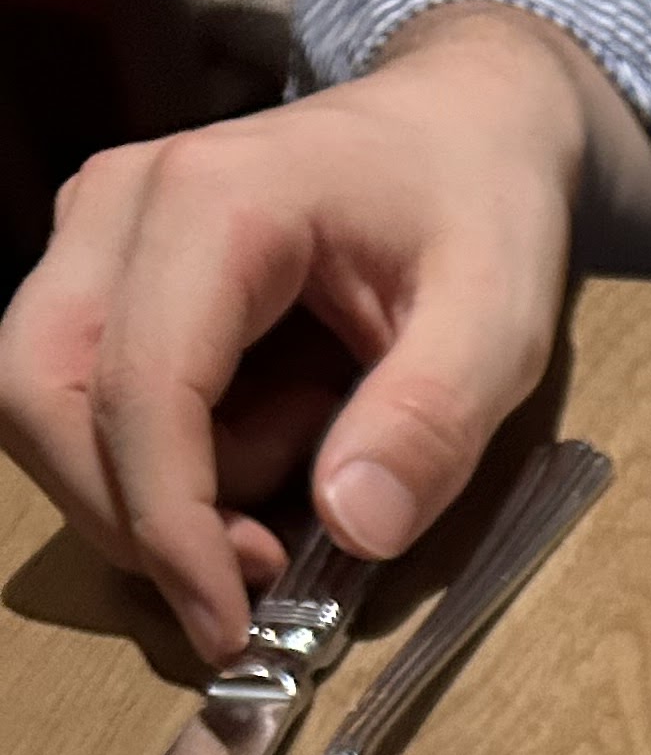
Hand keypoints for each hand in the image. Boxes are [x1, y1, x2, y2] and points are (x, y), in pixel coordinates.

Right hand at [0, 7, 650, 662]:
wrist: (459, 127)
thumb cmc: (479, 211)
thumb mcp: (500, 323)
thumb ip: (431, 421)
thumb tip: (351, 529)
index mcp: (212, 202)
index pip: (138, 389)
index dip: (168, 527)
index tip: (229, 627)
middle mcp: (120, 205)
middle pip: (39, 395)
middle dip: (134, 515)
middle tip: (262, 566)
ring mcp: (98, 233)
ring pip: (44, 402)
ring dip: (151, 486)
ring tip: (297, 461)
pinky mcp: (105, 270)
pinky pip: (84, 394)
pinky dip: (163, 459)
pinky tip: (275, 437)